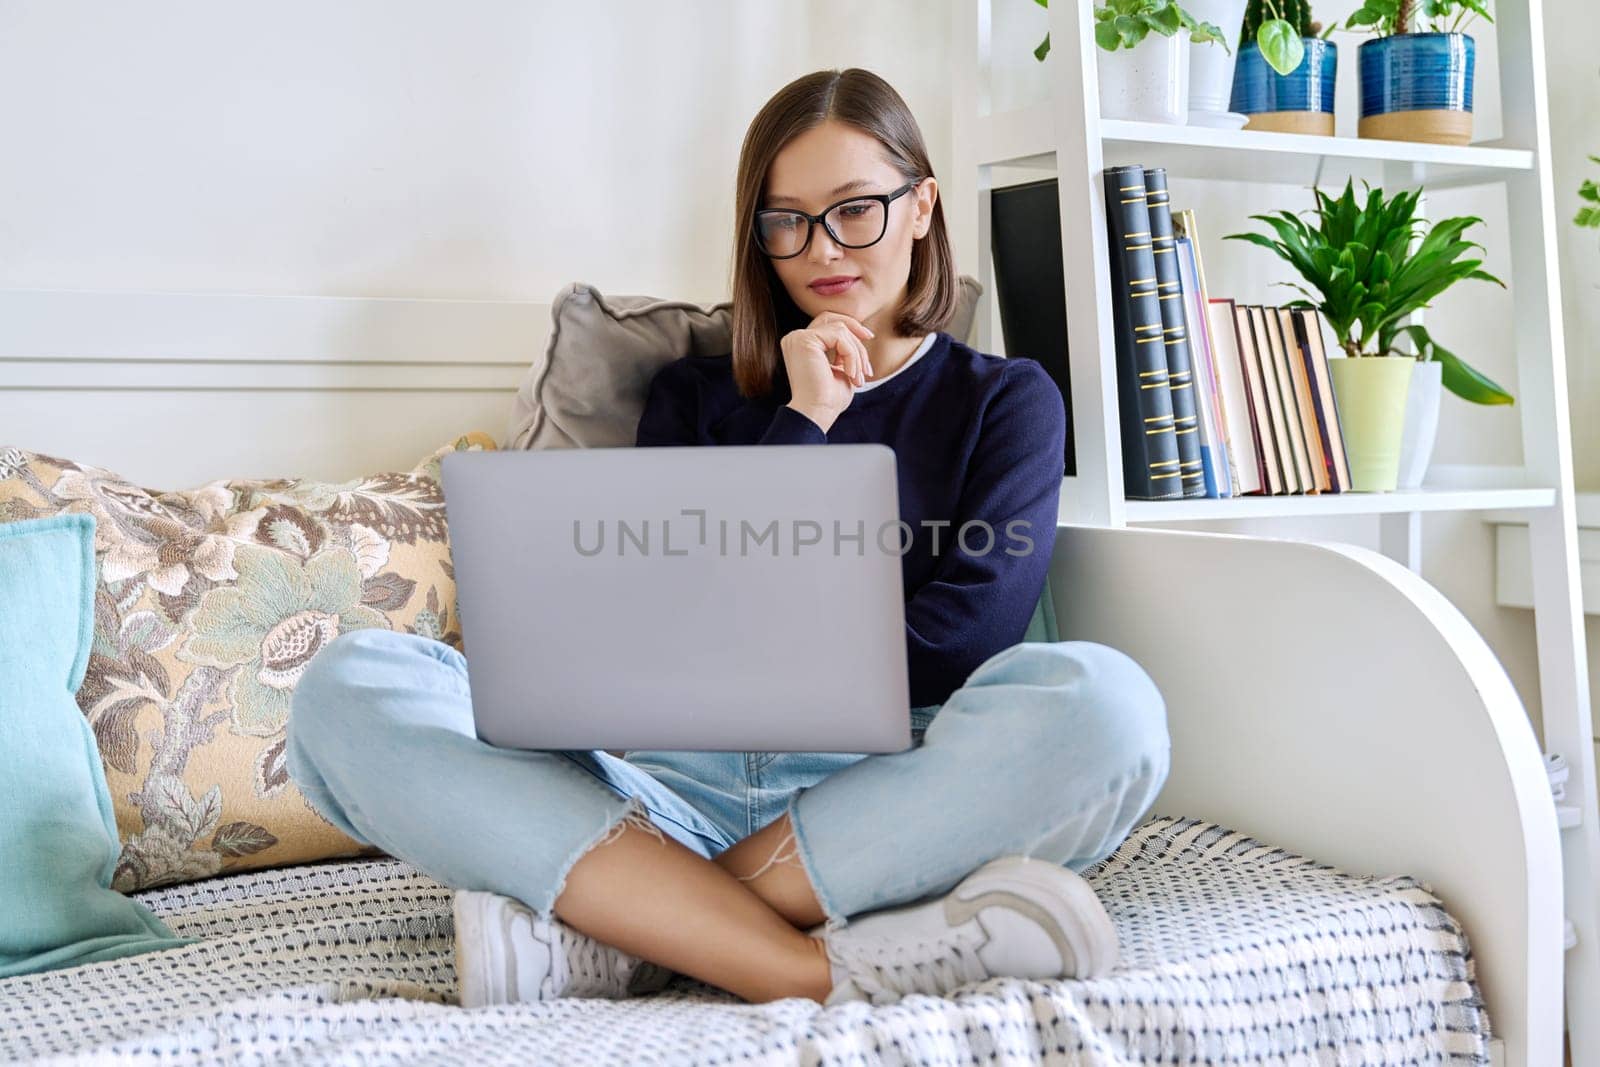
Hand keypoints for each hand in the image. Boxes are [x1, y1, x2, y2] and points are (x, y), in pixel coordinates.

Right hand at [779, 312, 874, 433]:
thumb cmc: (829, 399)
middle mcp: (795, 338)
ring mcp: (798, 338)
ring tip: (858, 377)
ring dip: (856, 352)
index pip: (827, 323)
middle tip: (867, 355)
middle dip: (855, 331)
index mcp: (801, 345)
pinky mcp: (804, 340)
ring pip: (840, 329)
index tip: (869, 337)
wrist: (816, 413)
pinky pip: (839, 336)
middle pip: (832, 318)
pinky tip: (850, 375)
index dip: (850, 327)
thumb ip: (845, 351)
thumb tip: (861, 334)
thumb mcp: (841, 369)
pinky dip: (851, 355)